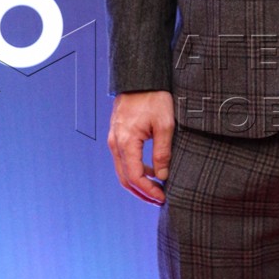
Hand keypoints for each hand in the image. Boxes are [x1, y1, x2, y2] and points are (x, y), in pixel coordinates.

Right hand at [107, 90, 174, 204]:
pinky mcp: (117, 136)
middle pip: (125, 179)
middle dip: (142, 193)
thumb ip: (163, 153)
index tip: (163, 198)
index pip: (135, 177)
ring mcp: (114, 140)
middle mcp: (115, 143)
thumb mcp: (165, 125)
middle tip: (159, 200)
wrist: (140, 78)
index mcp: (126, 142)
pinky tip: (151, 172)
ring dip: (138, 183)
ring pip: (122, 171)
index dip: (149, 191)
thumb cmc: (154, 98)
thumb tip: (162, 176)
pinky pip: (123, 160)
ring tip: (157, 189)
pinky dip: (135, 171)